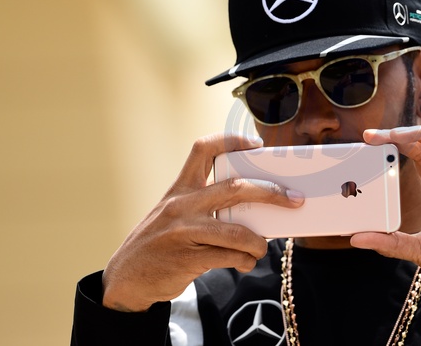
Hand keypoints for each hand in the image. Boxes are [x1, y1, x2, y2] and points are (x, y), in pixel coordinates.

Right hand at [102, 133, 303, 311]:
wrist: (125, 280)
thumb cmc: (160, 243)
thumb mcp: (173, 214)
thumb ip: (204, 205)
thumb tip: (255, 208)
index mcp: (179, 189)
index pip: (203, 149)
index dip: (232, 140)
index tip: (257, 144)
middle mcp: (181, 205)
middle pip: (235, 187)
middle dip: (271, 191)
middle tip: (294, 198)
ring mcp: (183, 231)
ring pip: (237, 230)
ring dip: (258, 241)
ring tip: (262, 248)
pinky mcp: (187, 258)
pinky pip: (230, 257)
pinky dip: (245, 260)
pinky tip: (245, 263)